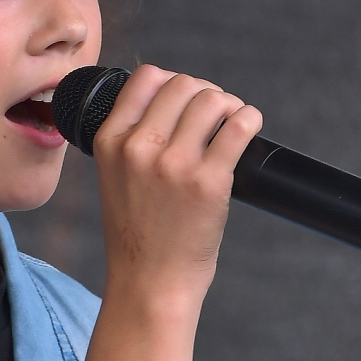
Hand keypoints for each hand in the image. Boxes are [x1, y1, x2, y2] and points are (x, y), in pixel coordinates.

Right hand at [92, 64, 263, 302]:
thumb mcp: (114, 177)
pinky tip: (248, 127)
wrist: (149, 283)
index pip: (147, 78)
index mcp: (110, 141)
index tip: (186, 100)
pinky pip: (239, 126)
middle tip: (214, 115)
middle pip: (184, 84)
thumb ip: (132, 139)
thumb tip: (176, 98)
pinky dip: (249, 119)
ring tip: (231, 123)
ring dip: (228, 105)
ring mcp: (174, 164)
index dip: (174, 81)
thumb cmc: (138, 234)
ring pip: (212, 100)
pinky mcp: (208, 182)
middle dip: (205, 93)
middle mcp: (138, 147)